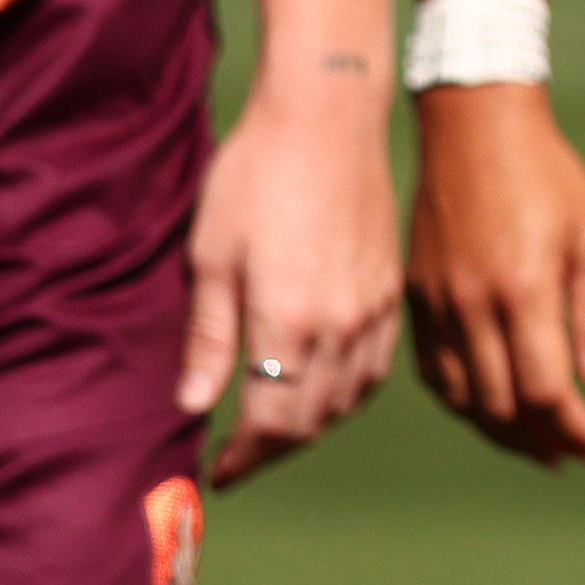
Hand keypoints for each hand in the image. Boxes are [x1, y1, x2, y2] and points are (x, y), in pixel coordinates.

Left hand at [182, 75, 401, 487]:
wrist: (328, 113)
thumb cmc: (256, 175)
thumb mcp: (211, 253)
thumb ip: (207, 336)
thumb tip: (193, 405)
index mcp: (289, 320)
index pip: (271, 422)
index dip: (243, 458)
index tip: (219, 471)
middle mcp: (340, 325)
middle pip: (311, 420)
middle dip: (273, 449)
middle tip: (240, 456)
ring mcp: (373, 307)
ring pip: (349, 399)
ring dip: (311, 424)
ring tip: (276, 426)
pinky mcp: (391, 287)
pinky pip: (377, 365)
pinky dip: (349, 392)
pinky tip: (326, 385)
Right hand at [406, 83, 584, 467]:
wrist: (473, 127)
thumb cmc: (546, 176)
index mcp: (523, 288)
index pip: (544, 393)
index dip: (574, 431)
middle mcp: (471, 306)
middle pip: (502, 408)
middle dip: (544, 441)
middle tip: (576, 452)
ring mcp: (436, 305)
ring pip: (465, 400)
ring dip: (504, 434)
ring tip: (541, 446)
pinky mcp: (415, 299)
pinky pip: (435, 374)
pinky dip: (466, 404)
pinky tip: (494, 408)